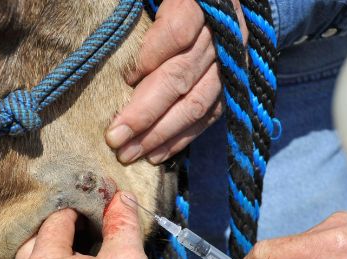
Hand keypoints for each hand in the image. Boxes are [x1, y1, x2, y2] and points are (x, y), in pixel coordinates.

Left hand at [105, 0, 247, 163]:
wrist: (214, 6)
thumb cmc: (170, 4)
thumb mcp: (152, 1)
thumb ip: (140, 20)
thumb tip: (120, 64)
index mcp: (201, 4)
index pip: (177, 32)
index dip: (149, 58)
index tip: (124, 80)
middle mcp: (221, 36)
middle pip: (181, 77)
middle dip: (145, 112)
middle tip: (115, 138)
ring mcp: (230, 65)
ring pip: (196, 104)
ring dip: (160, 134)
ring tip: (130, 154)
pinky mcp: (231, 87)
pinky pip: (209, 117)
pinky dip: (181, 138)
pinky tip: (156, 155)